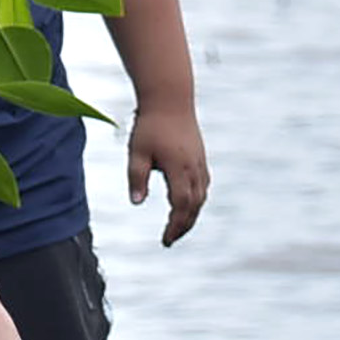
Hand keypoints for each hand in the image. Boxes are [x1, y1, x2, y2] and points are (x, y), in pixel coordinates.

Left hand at [126, 99, 208, 244]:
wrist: (170, 98)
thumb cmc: (150, 125)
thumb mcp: (137, 152)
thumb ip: (136, 178)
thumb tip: (136, 203)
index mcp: (178, 168)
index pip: (180, 206)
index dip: (174, 226)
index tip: (165, 241)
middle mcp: (193, 168)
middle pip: (194, 206)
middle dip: (183, 226)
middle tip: (170, 239)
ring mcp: (200, 162)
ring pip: (201, 196)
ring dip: (191, 214)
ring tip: (177, 226)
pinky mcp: (200, 157)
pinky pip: (203, 185)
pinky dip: (197, 199)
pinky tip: (188, 204)